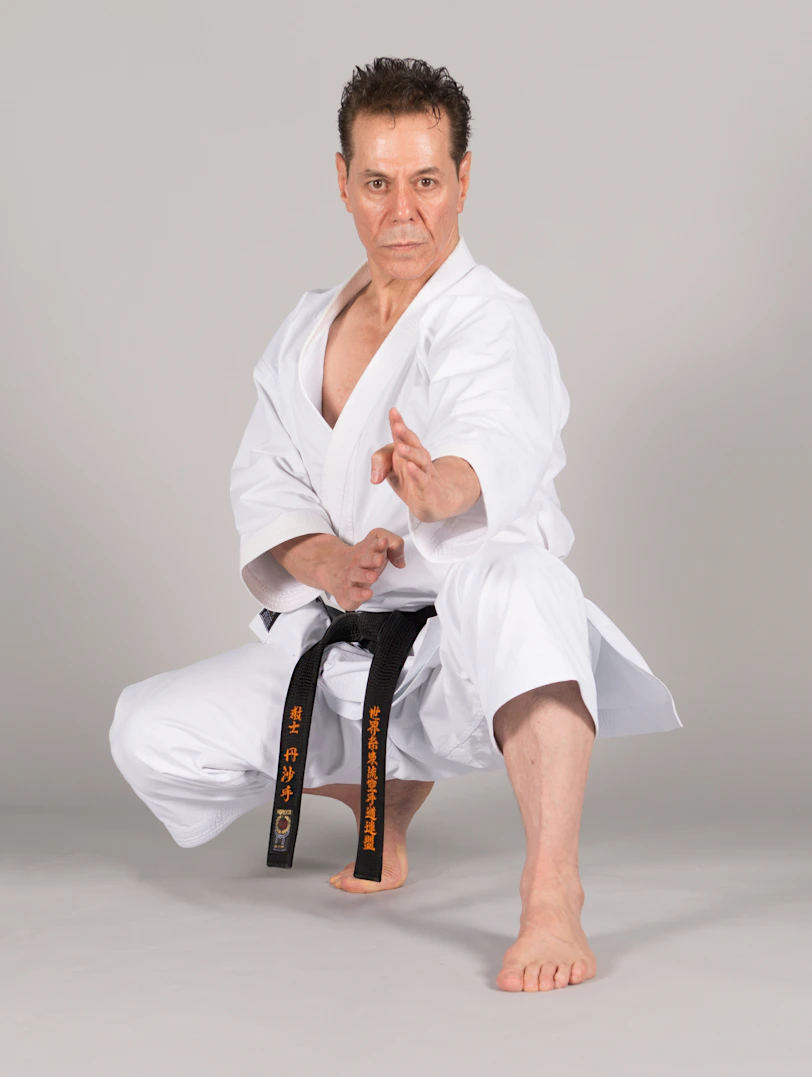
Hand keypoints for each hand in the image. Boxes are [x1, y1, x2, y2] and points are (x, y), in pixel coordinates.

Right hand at [321, 528, 405, 610]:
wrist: (332, 569)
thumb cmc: (363, 560)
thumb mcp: (378, 546)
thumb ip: (394, 546)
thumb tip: (401, 562)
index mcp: (367, 551)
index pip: (373, 544)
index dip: (379, 543)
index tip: (384, 542)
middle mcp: (358, 563)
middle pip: (364, 559)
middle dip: (372, 559)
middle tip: (380, 559)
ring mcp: (351, 577)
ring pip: (357, 576)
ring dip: (365, 576)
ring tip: (374, 576)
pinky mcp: (348, 592)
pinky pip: (352, 594)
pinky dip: (359, 595)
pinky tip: (367, 593)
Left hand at [370, 407, 462, 522]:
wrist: (435, 502)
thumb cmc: (411, 482)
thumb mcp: (391, 470)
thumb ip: (380, 464)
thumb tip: (374, 478)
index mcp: (408, 451)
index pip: (402, 435)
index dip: (398, 423)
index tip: (393, 411)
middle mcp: (418, 458)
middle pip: (413, 443)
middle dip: (405, 434)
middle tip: (398, 425)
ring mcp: (425, 473)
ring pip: (420, 459)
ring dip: (411, 453)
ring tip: (401, 448)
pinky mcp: (428, 489)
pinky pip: (423, 479)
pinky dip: (416, 473)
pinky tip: (411, 467)